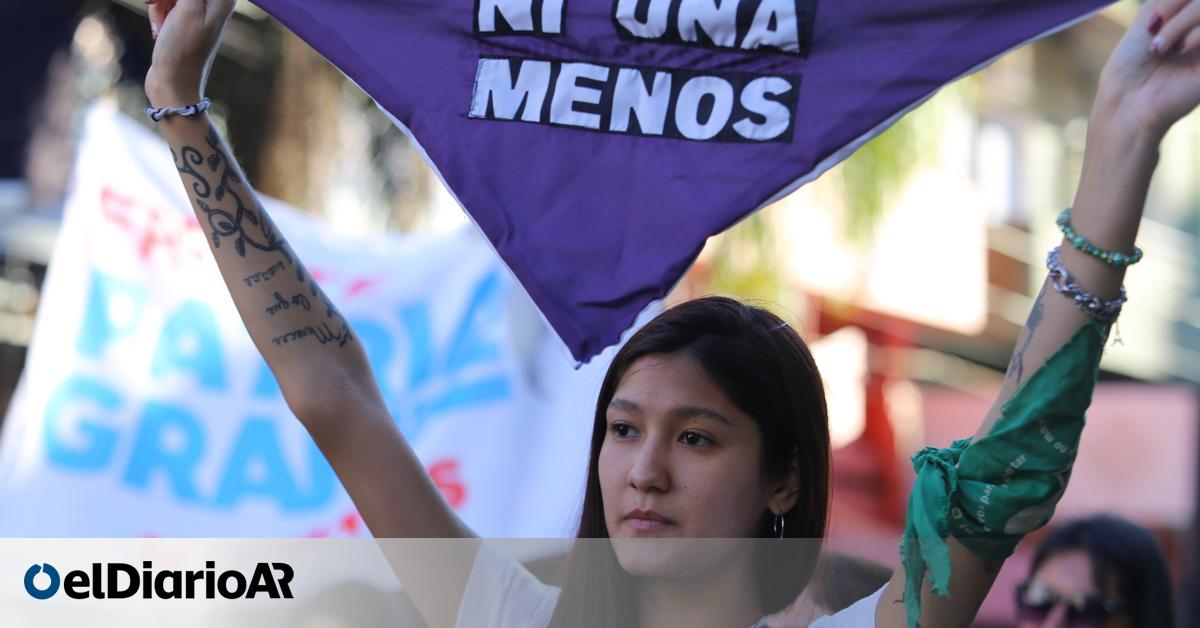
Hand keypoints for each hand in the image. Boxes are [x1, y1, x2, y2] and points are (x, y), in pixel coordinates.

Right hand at [144, 0, 236, 106]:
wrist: (172, 84)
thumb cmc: (183, 49)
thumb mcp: (187, 8)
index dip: (175, 0)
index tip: (172, 7)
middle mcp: (214, 2)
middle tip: (154, 4)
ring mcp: (198, 10)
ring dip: (158, 3)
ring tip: (160, 24)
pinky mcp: (183, 19)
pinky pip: (165, 3)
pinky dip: (158, 13)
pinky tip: (159, 31)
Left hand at [1096, 0, 1199, 140]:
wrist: (1130, 101)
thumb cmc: (1131, 64)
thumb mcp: (1150, 17)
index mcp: (1184, 18)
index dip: (1172, 2)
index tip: (1152, 22)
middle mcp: (1198, 30)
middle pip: (1199, 2)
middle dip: (1177, 11)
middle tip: (1155, 37)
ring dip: (1184, 21)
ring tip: (1160, 47)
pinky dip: (1198, 33)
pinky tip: (1181, 49)